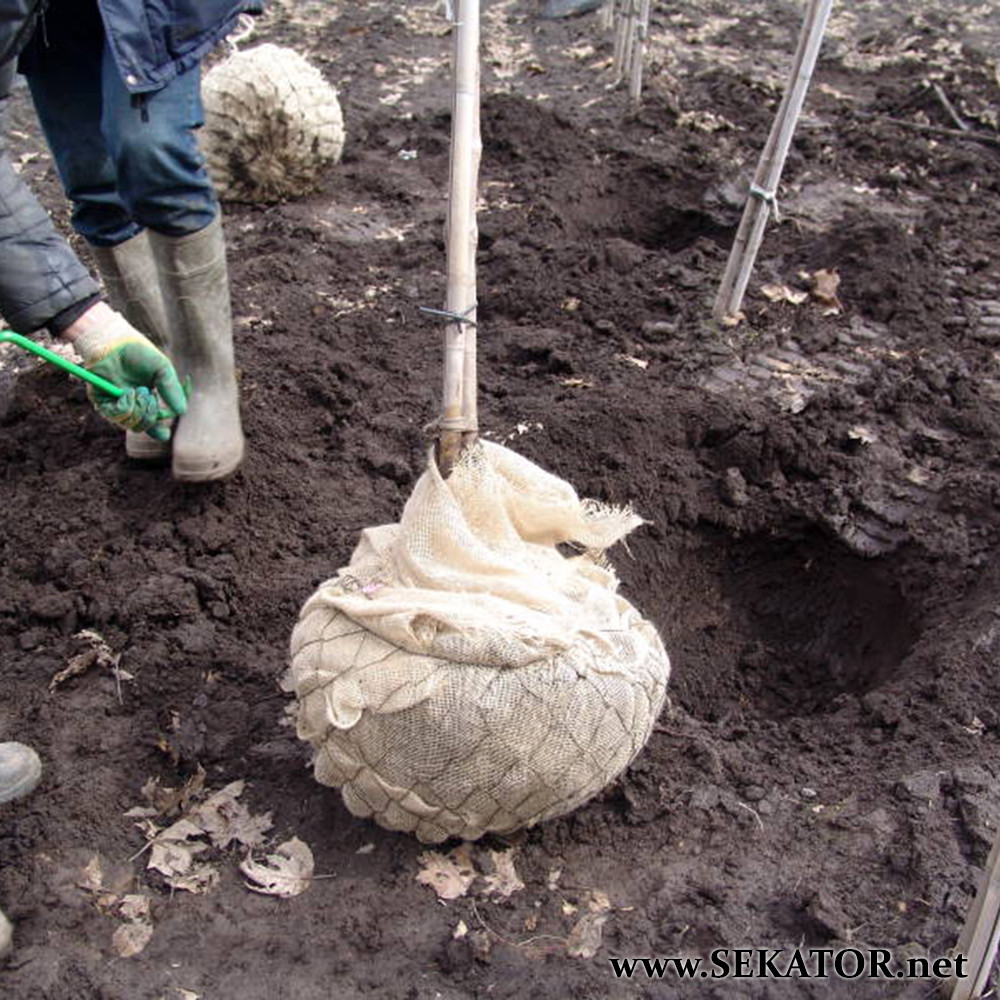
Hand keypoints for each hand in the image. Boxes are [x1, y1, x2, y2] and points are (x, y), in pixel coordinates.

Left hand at [62, 302, 185, 438]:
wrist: (114, 341)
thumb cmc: (138, 352)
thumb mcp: (162, 370)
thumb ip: (172, 390)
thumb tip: (182, 412)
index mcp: (145, 401)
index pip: (152, 424)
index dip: (159, 431)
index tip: (165, 431)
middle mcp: (129, 405)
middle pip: (142, 427)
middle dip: (151, 416)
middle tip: (152, 398)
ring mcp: (114, 404)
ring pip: (130, 424)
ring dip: (140, 410)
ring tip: (140, 391)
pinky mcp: (101, 402)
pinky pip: (117, 415)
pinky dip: (127, 406)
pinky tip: (128, 392)